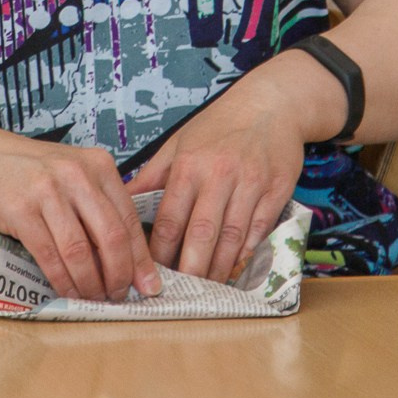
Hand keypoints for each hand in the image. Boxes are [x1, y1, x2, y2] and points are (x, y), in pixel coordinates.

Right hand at [0, 132, 162, 302]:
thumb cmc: (34, 171)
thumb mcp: (75, 174)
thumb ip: (100, 206)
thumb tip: (129, 258)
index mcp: (98, 165)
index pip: (128, 218)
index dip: (140, 257)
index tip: (148, 284)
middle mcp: (77, 175)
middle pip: (110, 236)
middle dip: (119, 275)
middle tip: (120, 295)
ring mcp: (47, 191)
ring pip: (80, 251)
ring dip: (90, 282)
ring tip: (95, 297)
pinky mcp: (21, 210)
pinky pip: (49, 255)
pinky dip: (62, 280)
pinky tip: (68, 291)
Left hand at [128, 63, 316, 281]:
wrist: (271, 104)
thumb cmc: (219, 125)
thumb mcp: (179, 143)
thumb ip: (152, 176)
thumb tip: (121, 201)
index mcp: (190, 165)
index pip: (170, 218)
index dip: (160, 252)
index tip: (151, 272)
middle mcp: (220, 175)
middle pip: (202, 234)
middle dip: (190, 269)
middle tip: (179, 293)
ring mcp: (251, 184)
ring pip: (232, 237)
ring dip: (218, 268)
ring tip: (205, 288)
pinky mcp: (276, 191)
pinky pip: (259, 231)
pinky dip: (246, 254)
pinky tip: (234, 269)